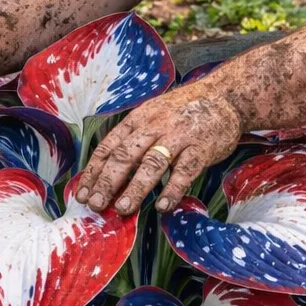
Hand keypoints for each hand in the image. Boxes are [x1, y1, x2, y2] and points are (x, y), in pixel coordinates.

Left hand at [74, 83, 243, 215]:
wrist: (224, 97)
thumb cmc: (183, 111)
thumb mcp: (153, 115)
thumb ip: (134, 140)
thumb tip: (108, 174)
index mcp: (139, 119)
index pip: (109, 146)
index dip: (94, 171)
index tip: (82, 193)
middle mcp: (155, 126)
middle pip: (126, 156)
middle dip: (107, 182)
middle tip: (96, 205)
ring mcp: (179, 137)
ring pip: (152, 164)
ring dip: (135, 188)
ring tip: (123, 209)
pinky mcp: (201, 149)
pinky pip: (185, 172)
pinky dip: (172, 190)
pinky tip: (162, 206)